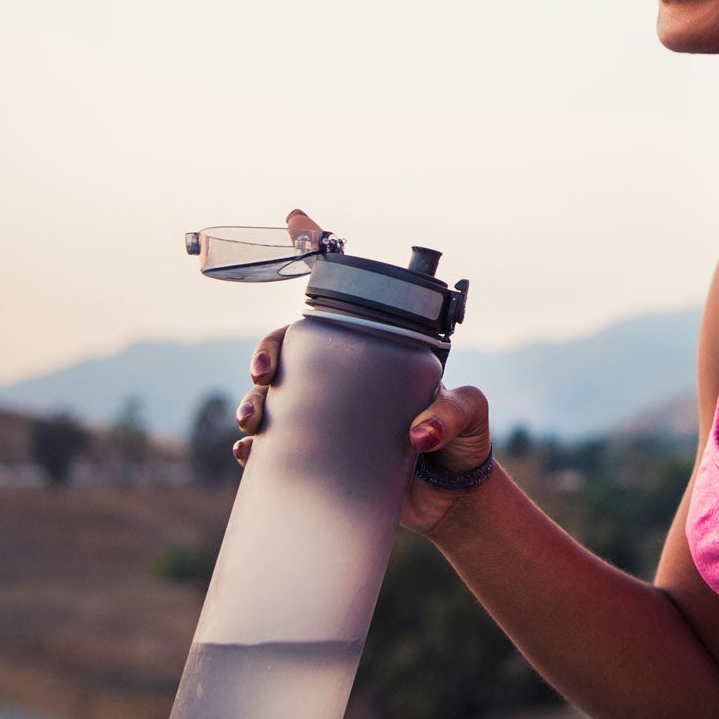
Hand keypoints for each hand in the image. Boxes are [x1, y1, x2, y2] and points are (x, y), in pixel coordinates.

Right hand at [233, 209, 495, 535]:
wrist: (453, 500)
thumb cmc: (464, 444)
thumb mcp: (469, 415)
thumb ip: (451, 414)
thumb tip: (418, 434)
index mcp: (379, 355)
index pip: (347, 299)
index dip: (316, 252)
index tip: (294, 218)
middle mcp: (347, 379)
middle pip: (292, 349)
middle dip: (266, 351)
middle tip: (264, 374)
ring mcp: (329, 417)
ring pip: (273, 396)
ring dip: (251, 400)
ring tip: (253, 419)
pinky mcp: (319, 457)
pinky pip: (276, 447)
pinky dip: (255, 447)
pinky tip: (249, 452)